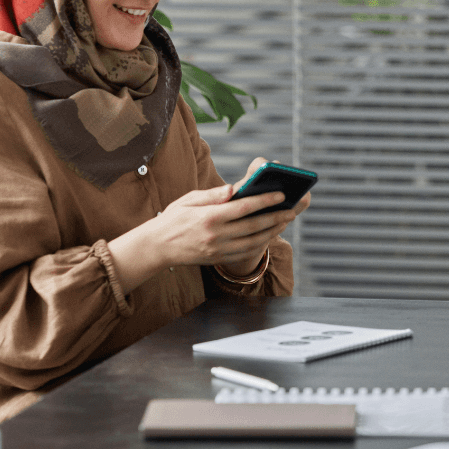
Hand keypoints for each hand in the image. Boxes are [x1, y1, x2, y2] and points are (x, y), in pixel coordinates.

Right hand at [109, 157, 310, 293]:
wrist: (156, 247)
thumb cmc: (173, 218)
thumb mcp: (189, 200)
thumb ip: (214, 195)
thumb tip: (235, 188)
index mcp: (209, 218)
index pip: (244, 208)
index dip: (265, 201)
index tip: (281, 195)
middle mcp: (215, 236)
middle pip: (253, 227)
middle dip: (275, 217)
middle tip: (292, 210)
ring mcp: (217, 250)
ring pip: (253, 242)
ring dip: (272, 232)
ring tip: (284, 221)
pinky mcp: (218, 259)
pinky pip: (245, 253)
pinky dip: (260, 244)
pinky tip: (269, 235)